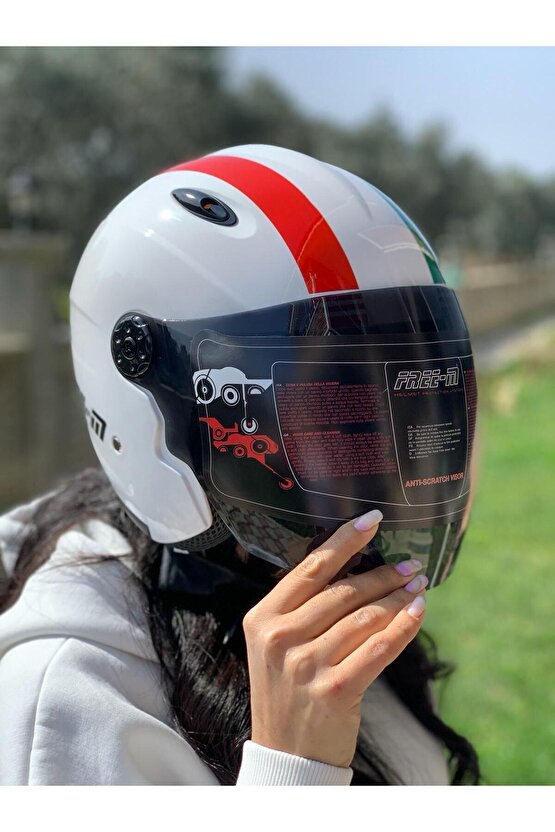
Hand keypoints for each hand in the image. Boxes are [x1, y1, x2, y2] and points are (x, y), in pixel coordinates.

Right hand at [242, 510, 427, 768]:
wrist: (287, 758)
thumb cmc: (286, 694)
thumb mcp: (276, 646)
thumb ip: (302, 610)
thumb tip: (355, 570)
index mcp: (262, 618)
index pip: (309, 568)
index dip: (344, 541)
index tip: (372, 520)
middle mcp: (280, 638)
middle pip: (343, 591)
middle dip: (383, 574)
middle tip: (410, 564)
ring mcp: (306, 665)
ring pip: (365, 617)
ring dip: (398, 598)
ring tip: (418, 587)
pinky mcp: (335, 690)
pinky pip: (379, 648)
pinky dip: (403, 627)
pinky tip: (418, 613)